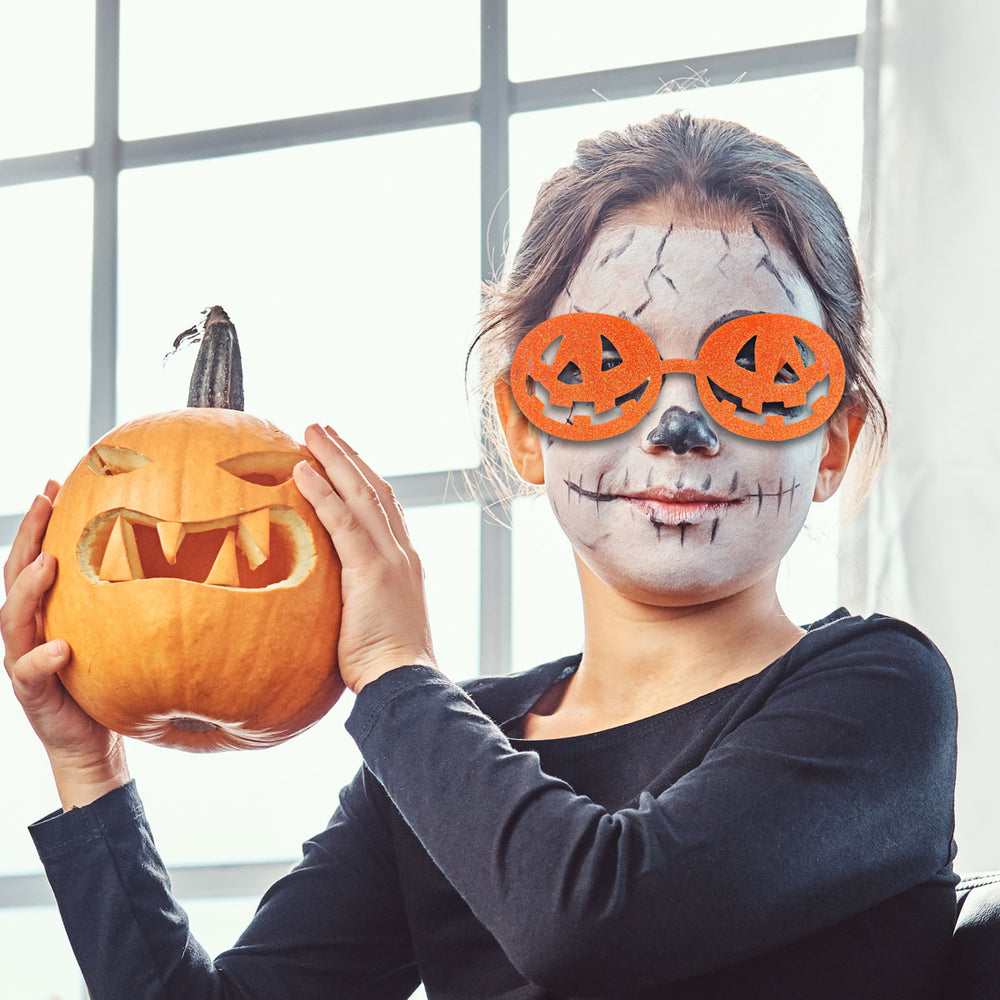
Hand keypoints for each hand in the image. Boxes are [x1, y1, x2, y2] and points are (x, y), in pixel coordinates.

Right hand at [2, 483, 128, 808]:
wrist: (96, 745)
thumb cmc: (115, 682)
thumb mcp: (124, 633)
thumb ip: (132, 600)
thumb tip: (181, 555)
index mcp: (49, 612)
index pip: (37, 557)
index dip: (41, 522)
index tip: (54, 483)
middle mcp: (30, 631)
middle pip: (15, 576)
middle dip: (28, 537)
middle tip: (43, 500)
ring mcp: (25, 662)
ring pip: (13, 619)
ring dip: (28, 589)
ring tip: (49, 563)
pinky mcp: (34, 695)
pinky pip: (30, 674)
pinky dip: (43, 658)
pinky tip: (63, 647)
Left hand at [293, 425, 435, 693]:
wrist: (406, 684)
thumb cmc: (386, 667)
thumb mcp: (371, 624)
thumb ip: (355, 603)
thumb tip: (327, 605)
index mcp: (404, 563)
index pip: (384, 508)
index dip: (362, 478)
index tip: (341, 457)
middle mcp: (402, 552)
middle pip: (375, 488)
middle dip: (348, 455)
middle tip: (322, 429)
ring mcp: (390, 559)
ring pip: (362, 493)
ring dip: (335, 458)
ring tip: (310, 432)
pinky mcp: (372, 571)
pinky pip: (344, 523)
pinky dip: (323, 493)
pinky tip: (302, 470)